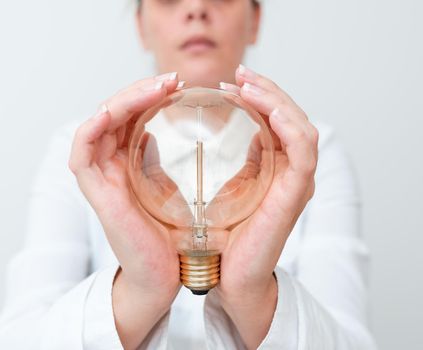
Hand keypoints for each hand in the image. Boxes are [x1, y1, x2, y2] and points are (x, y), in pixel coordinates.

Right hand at [68, 73, 183, 348]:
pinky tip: (116, 110)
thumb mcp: (167, 188)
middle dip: (141, 90)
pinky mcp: (96, 190)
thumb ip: (155, 161)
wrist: (165, 273)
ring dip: (126, 99)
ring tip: (158, 86)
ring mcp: (100, 176)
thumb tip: (154, 132)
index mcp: (126, 162)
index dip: (149, 94)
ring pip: (100, 122)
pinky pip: (83, 150)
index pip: (130, 115)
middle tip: (172, 79)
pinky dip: (95, 125)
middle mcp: (110, 165)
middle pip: (115, 112)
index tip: (180, 84)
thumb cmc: (169, 234)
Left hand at [217, 66, 318, 348]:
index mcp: (279, 168)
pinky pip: (303, 151)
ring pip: (302, 127)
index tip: (229, 82)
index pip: (278, 120)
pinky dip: (289, 126)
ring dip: (277, 101)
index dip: (259, 95)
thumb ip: (240, 161)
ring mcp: (298, 182)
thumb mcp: (228, 188)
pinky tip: (267, 109)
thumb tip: (228, 132)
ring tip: (248, 85)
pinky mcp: (296, 193)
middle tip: (240, 74)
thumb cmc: (225, 237)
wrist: (230, 276)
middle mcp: (293, 172)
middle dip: (268, 90)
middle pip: (293, 117)